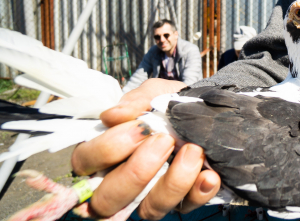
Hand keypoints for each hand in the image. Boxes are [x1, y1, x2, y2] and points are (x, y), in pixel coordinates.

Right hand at [71, 79, 220, 219]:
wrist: (209, 110)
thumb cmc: (170, 105)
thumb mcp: (155, 94)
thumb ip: (136, 102)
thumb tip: (112, 115)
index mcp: (105, 154)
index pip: (85, 163)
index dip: (108, 149)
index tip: (142, 127)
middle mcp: (121, 183)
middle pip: (107, 200)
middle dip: (136, 172)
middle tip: (165, 141)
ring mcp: (150, 196)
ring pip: (148, 210)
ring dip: (172, 182)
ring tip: (193, 150)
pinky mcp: (181, 202)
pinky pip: (186, 207)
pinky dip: (198, 192)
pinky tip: (210, 174)